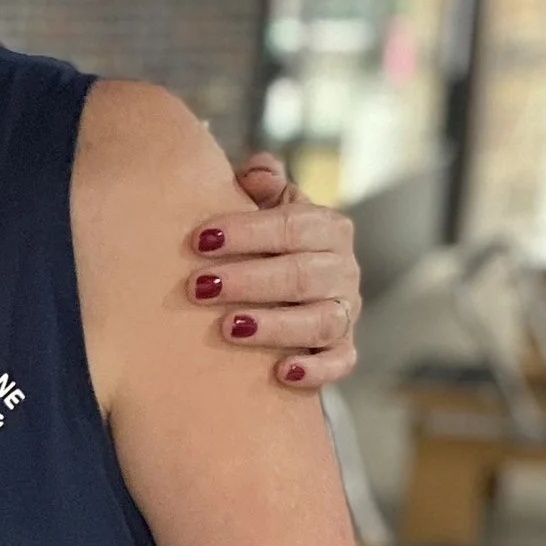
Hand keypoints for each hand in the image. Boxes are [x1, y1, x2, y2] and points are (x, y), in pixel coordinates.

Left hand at [187, 157, 360, 389]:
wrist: (288, 290)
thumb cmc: (267, 245)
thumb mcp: (267, 208)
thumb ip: (262, 186)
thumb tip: (256, 173)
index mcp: (328, 228)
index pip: (293, 225)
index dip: (247, 232)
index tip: (200, 239)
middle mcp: (343, 269)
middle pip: (303, 274)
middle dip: (250, 280)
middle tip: (200, 287)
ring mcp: (345, 311)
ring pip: (320, 320)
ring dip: (275, 325)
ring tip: (229, 328)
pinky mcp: (343, 349)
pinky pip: (339, 362)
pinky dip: (315, 369)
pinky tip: (281, 372)